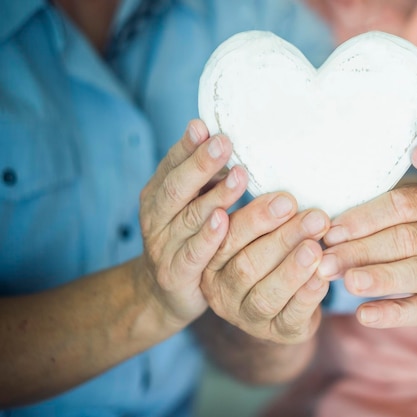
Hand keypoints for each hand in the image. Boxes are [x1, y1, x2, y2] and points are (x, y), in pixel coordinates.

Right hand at [138, 120, 246, 327]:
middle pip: (177, 187)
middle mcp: (155, 218)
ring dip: (216, 196)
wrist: (166, 292)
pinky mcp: (175, 274)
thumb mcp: (189, 205)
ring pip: (189, 218)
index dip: (187, 146)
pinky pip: (192, 254)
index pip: (171, 165)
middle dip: (200, 163)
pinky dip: (207, 237)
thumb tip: (223, 141)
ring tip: (240, 176)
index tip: (206, 126)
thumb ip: (202, 178)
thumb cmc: (186, 238)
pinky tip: (223, 220)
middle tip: (224, 142)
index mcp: (157, 195)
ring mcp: (162, 247)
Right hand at [201, 193, 330, 343]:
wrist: (285, 304)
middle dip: (283, 239)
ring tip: (315, 248)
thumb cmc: (271, 255)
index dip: (256, 218)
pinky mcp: (277, 333)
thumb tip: (285, 197)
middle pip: (246, 266)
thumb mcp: (259, 234)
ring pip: (265, 295)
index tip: (285, 199)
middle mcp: (222, 291)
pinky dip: (306, 296)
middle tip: (314, 218)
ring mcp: (247, 317)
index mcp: (211, 261)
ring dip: (292, 269)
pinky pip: (290, 316)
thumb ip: (262, 217)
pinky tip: (322, 277)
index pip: (228, 238)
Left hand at [317, 185, 416, 328]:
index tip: (330, 232)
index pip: (400, 205)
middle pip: (404, 239)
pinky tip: (364, 315)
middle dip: (360, 250)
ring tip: (347, 282)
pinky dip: (393, 313)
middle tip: (325, 262)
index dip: (363, 218)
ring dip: (378, 278)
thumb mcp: (413, 217)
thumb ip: (378, 214)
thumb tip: (324, 227)